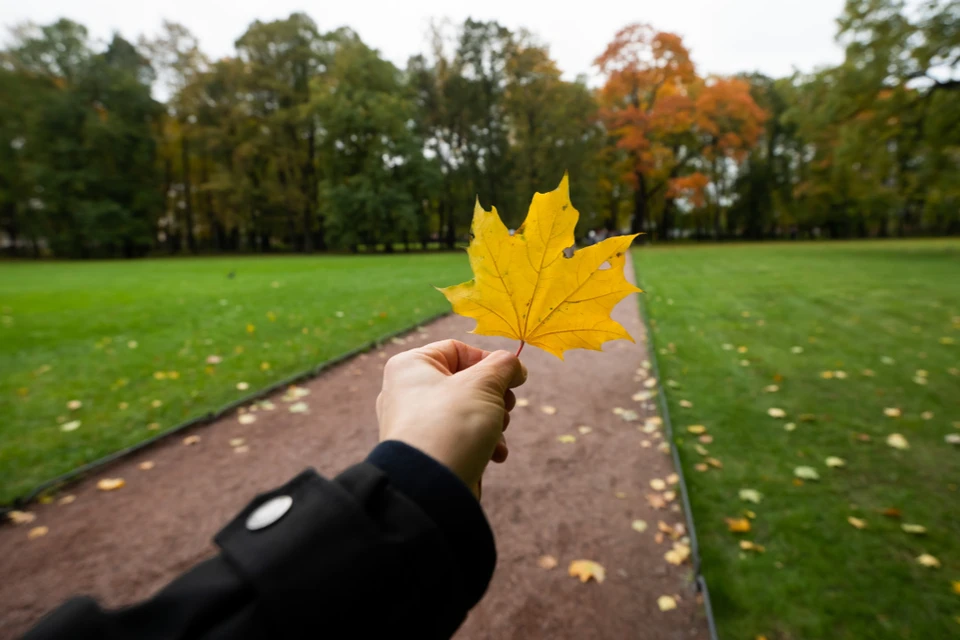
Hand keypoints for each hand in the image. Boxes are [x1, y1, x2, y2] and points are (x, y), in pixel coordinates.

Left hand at [376, 340, 526, 497]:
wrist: (430, 488)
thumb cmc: (452, 425)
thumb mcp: (484, 385)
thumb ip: (504, 366)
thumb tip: (515, 366)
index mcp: (411, 366)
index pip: (457, 350)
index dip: (489, 361)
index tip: (511, 378)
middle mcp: (407, 391)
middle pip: (465, 381)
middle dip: (494, 396)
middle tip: (506, 406)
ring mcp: (417, 423)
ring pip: (468, 409)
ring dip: (493, 421)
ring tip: (497, 433)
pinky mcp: (429, 449)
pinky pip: (461, 435)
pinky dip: (482, 441)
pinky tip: (495, 454)